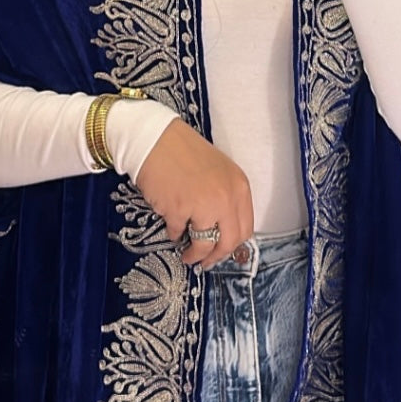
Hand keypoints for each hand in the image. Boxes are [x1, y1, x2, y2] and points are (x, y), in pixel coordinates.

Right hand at [135, 118, 253, 269]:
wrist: (154, 139)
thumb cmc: (184, 152)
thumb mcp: (218, 172)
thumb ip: (226, 198)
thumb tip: (222, 230)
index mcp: (239, 187)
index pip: (245, 228)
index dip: (234, 245)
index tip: (223, 251)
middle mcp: (226, 197)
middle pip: (229, 242)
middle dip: (217, 256)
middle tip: (206, 262)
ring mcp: (203, 205)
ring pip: (204, 244)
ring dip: (195, 254)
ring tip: (187, 254)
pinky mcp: (179, 210)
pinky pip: (177, 232)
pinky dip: (173, 233)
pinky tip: (171, 228)